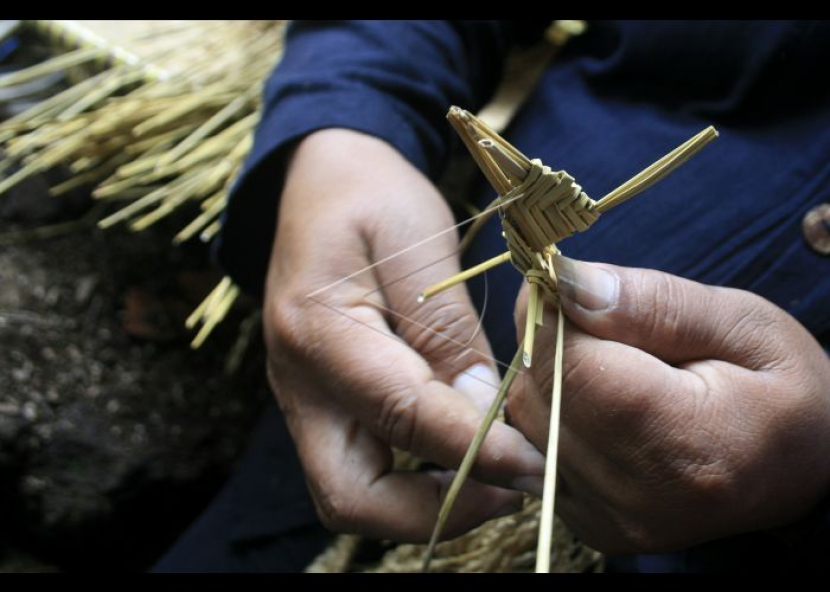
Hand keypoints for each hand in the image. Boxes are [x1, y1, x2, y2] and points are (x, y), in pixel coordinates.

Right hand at [263, 129, 544, 541]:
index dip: (474, 447)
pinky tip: (466, 457)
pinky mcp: (323, 406)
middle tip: (513, 487)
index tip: (538, 460)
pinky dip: (416, 484)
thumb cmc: (371, 195)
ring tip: (499, 477)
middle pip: (352, 497)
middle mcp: (299, 383)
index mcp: (317, 329)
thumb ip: (446, 329)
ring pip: (353, 497)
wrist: (320, 181)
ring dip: (428, 506)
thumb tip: (484, 415)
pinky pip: (363, 472)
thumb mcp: (417, 240)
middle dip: (437, 511)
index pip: (401, 414)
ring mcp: (305, 401)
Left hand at [507, 256, 829, 552]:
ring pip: (522, 420)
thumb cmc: (784, 389)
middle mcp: (635, 499)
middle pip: (538, 393)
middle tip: (602, 324)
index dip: (552, 313)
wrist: (801, 472)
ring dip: (548, 377)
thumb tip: (566, 282)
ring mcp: (607, 521)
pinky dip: (548, 413)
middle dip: (551, 342)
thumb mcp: (743, 325)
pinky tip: (593, 403)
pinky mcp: (589, 527)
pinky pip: (528, 450)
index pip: (568, 366)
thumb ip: (652, 302)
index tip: (566, 283)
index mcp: (684, 447)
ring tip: (611, 366)